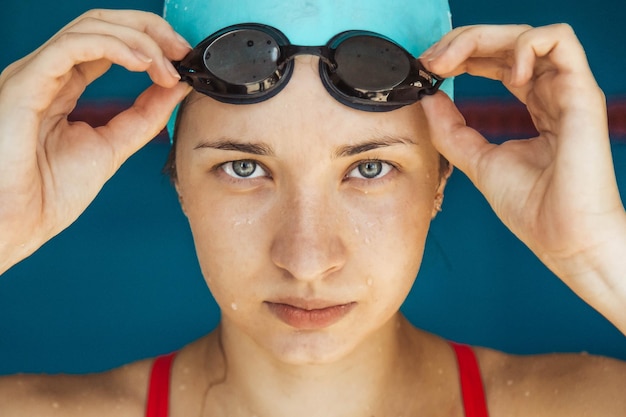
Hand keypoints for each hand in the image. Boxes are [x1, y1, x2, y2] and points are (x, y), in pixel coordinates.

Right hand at [0, 9, 190, 273]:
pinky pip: (71, 47)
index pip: (109, 42)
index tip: (184, 57)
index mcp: (64, 85)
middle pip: (102, 24)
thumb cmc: (49, 192)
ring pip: (89, 27)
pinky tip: (142, 64)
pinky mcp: (25, 84)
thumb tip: (178, 87)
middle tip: (182, 50)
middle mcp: (48, 73)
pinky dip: (113, 48)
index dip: (151, 41)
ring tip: (167, 65)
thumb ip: (145, 115)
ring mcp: (35, 75)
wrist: (20, 223)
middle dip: (150, 30)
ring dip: (138, 40)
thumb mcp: (113, 145)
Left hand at [420, 24, 625, 331]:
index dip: (460, 56)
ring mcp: (566, 90)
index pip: (495, 61)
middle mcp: (549, 92)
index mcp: (531, 105)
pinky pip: (559, 40)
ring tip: (452, 62)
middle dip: (462, 42)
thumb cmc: (532, 207)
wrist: (563, 238)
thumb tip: (428, 97)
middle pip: (507, 41)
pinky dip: (523, 45)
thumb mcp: (477, 160)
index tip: (427, 70)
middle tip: (431, 60)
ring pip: (528, 34)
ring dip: (482, 38)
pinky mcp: (580, 93)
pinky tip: (503, 75)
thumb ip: (451, 128)